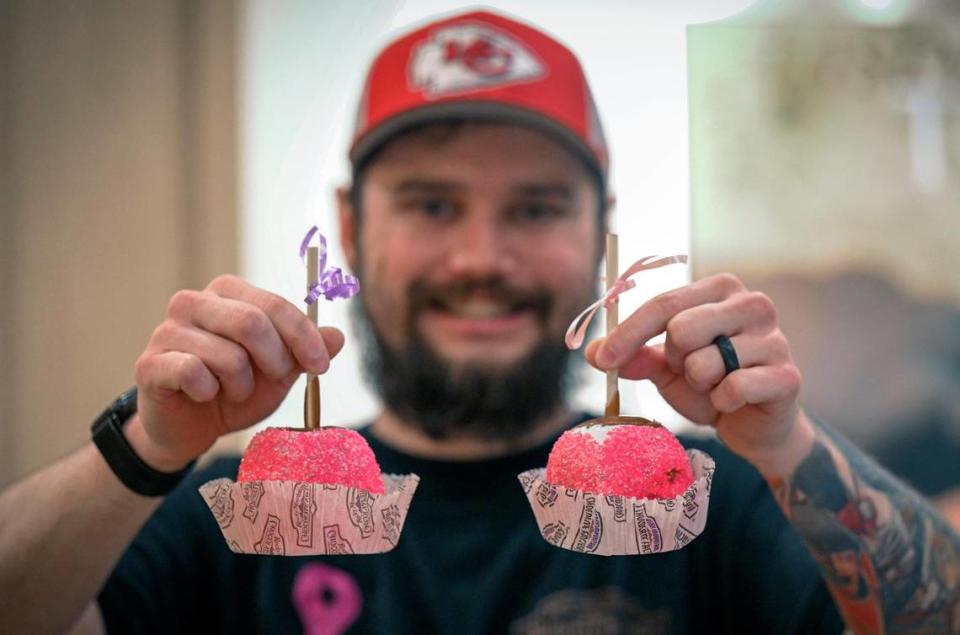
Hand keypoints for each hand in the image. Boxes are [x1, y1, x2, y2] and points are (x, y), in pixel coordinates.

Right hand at [133, 275, 344, 468]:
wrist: (191, 429)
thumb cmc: (236, 391)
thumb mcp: (280, 372)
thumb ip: (307, 351)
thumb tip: (338, 336)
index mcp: (228, 293)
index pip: (274, 305)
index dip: (303, 336)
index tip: (320, 366)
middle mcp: (193, 302)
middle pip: (251, 323)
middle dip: (275, 360)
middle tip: (275, 379)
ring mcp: (167, 330)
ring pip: (227, 355)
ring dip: (242, 384)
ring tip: (232, 390)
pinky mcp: (150, 362)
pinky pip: (193, 373)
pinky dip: (209, 392)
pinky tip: (204, 396)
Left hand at [585, 273, 812, 473]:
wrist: (753, 426)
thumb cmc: (709, 385)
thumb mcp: (665, 369)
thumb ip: (634, 356)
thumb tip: (592, 351)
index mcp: (719, 290)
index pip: (663, 304)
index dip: (627, 334)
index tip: (601, 360)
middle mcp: (752, 303)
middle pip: (681, 329)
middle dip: (675, 361)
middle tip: (692, 372)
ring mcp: (775, 337)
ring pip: (705, 363)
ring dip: (700, 384)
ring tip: (717, 386)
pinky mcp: (787, 375)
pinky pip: (732, 388)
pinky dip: (723, 402)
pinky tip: (736, 401)